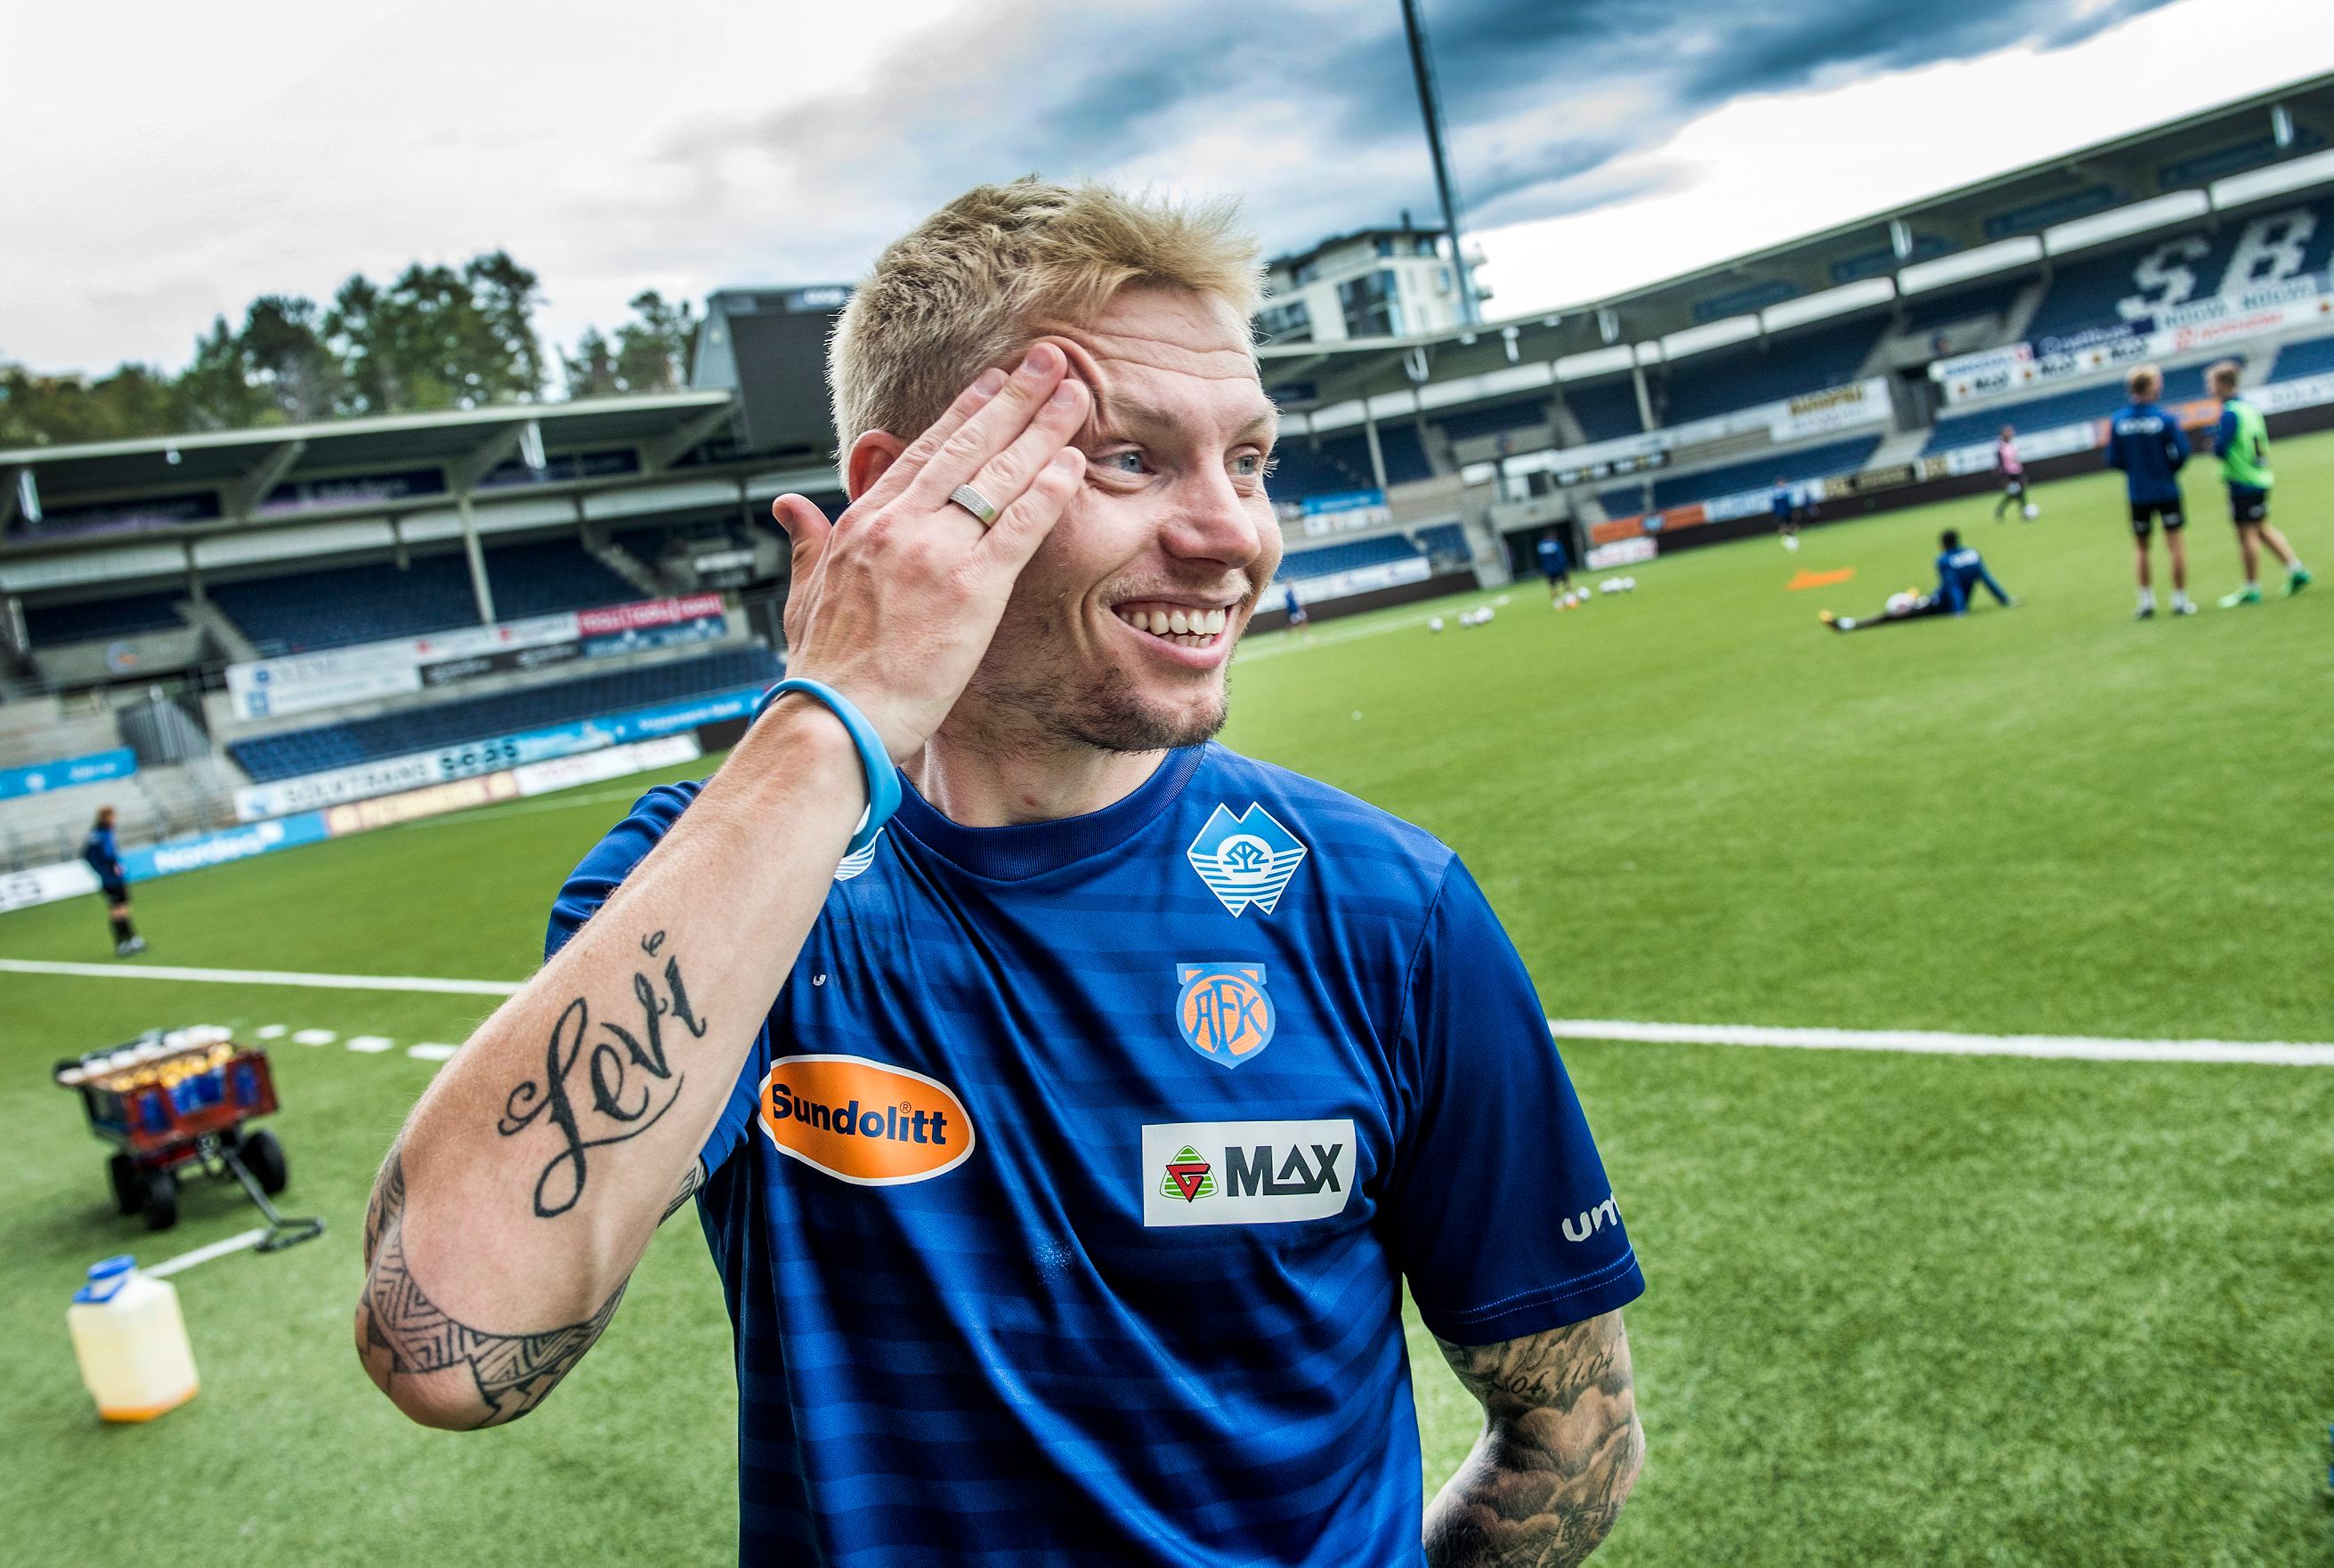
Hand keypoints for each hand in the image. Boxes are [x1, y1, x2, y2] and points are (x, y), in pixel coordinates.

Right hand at [770, 344, 1088, 760]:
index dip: (963, 413)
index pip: (922, 452)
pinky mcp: (971, 588)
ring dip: (1042, 428)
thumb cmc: (825, 670)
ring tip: (1075, 392)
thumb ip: (807, 543)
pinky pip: (1020, 526)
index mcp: (861, 524)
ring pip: (999, 474)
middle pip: (967, 446)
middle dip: (1013, 398)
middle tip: (1048, 360)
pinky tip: (1074, 462)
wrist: (835, 718)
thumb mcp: (804, 595)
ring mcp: (937, 552)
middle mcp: (900, 526)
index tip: (992, 382)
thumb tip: (789, 506)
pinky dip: (1048, 491)